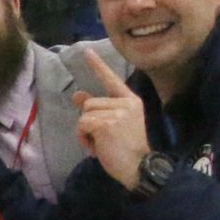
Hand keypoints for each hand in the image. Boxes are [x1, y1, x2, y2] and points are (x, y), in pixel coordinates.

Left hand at [73, 46, 150, 187]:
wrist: (142, 167)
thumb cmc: (130, 151)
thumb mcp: (115, 126)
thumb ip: (98, 109)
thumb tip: (77, 94)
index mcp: (132, 102)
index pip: (112, 80)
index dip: (98, 66)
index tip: (86, 52)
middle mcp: (126, 103)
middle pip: (91, 104)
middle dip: (89, 122)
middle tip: (102, 139)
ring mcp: (117, 112)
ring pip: (84, 114)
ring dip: (86, 132)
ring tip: (100, 145)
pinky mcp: (106, 123)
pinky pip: (82, 124)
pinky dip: (83, 138)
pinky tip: (95, 148)